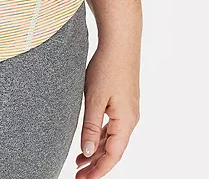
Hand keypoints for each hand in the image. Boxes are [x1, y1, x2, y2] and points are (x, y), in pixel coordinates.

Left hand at [75, 38, 139, 177]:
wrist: (120, 42)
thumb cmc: (107, 68)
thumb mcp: (94, 98)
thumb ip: (90, 126)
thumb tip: (86, 153)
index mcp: (126, 122)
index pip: (112, 156)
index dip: (98, 171)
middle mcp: (130, 120)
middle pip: (112, 150)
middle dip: (95, 164)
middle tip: (77, 176)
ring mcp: (127, 111)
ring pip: (111, 139)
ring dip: (96, 151)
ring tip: (78, 163)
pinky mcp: (122, 102)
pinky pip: (111, 127)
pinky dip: (99, 136)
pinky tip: (88, 140)